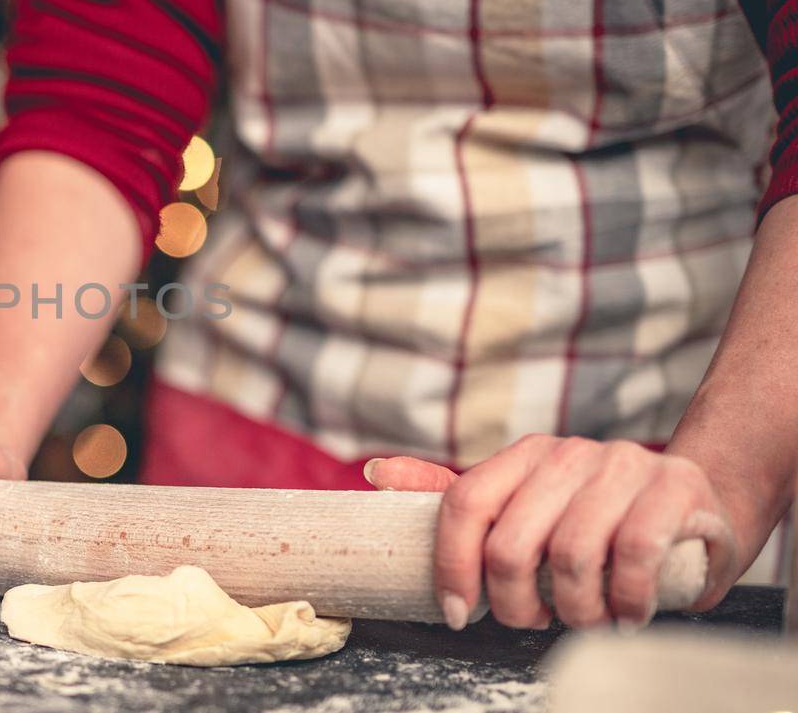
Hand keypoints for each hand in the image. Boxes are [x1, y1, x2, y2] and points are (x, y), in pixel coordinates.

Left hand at [367, 435, 741, 631]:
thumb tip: (375, 472)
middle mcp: (569, 453)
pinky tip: (626, 615)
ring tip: (585, 619)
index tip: (457, 614)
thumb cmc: (599, 518)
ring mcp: (624, 466)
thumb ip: (455, 496)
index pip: (464, 504)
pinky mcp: (674, 490)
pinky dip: (624, 601)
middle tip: (532, 622)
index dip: (451, 566)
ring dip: (574, 610)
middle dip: (513, 603)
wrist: (699, 507)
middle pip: (511, 542)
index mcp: (524, 455)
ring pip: (570, 555)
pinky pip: (632, 555)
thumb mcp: (526, 506)